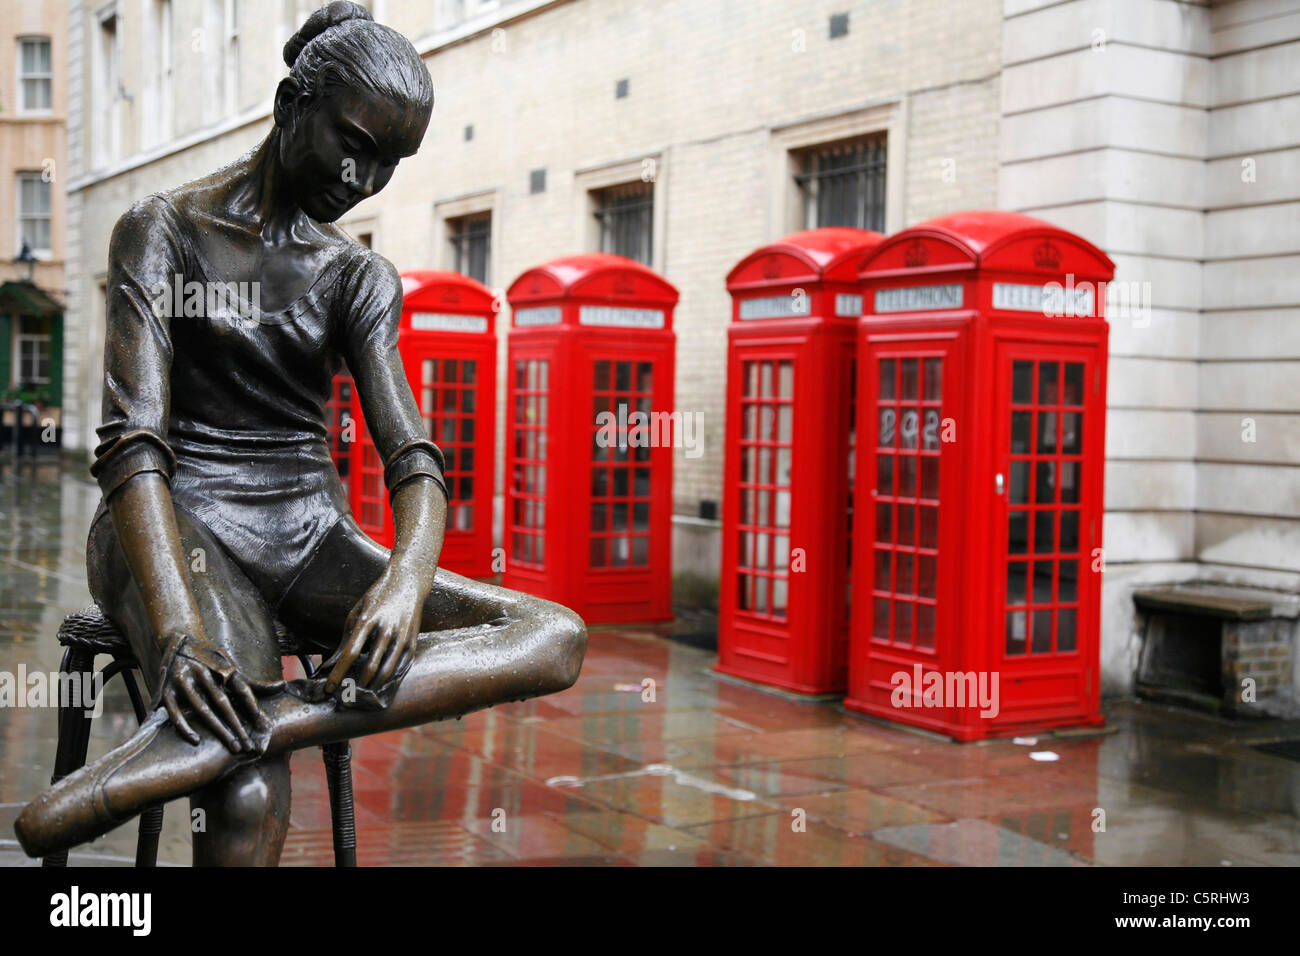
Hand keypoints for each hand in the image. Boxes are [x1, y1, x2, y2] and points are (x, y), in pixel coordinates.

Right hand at [157, 632, 281, 752]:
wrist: (177, 640)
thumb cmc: (211, 660)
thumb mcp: (232, 667)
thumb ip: (253, 683)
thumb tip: (282, 687)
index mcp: (221, 668)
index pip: (241, 689)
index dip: (251, 705)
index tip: (261, 723)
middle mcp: (203, 673)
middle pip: (223, 703)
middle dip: (237, 726)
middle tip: (248, 746)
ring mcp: (183, 681)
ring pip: (202, 710)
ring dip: (217, 729)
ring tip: (231, 746)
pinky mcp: (166, 690)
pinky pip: (174, 713)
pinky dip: (184, 727)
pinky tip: (196, 741)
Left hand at [321, 571, 422, 694]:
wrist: (408, 583)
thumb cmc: (378, 597)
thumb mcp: (357, 612)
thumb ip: (346, 639)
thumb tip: (332, 663)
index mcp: (368, 620)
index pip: (350, 653)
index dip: (339, 673)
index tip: (330, 687)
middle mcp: (386, 629)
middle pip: (370, 665)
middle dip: (356, 685)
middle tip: (347, 695)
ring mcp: (402, 636)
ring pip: (388, 670)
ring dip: (373, 686)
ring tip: (362, 694)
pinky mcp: (412, 641)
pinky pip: (401, 667)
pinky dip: (390, 680)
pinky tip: (380, 685)